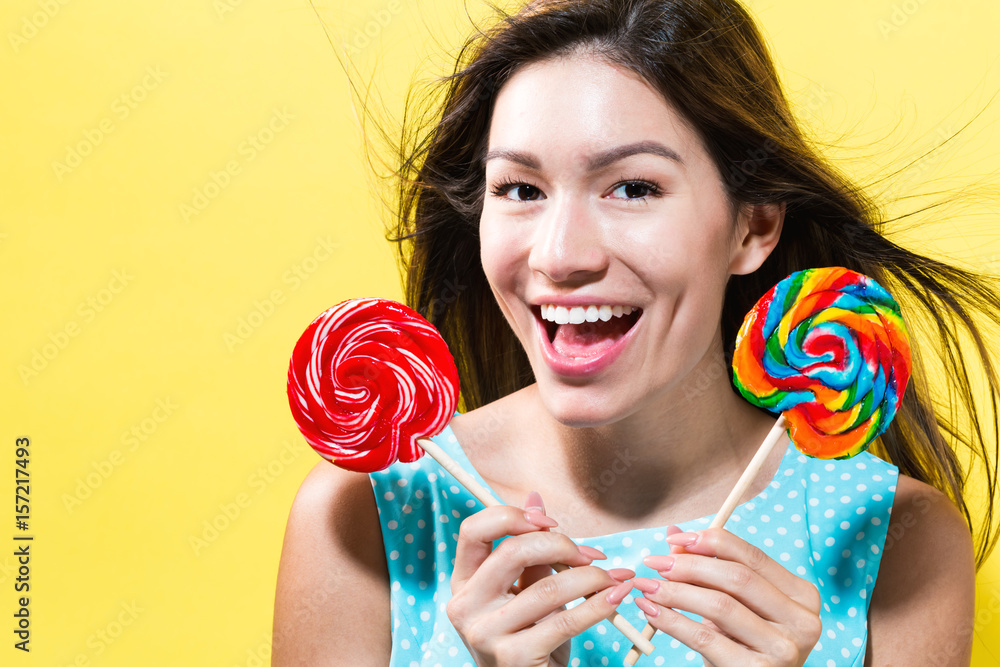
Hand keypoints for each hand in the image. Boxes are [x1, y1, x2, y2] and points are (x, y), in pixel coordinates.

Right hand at [446, 493, 634, 666]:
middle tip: (591, 555)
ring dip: (591, 577)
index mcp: (463, 584)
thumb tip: (536, 497)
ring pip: (547, 586)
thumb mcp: (524, 594)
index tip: (548, 521)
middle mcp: (465, 607)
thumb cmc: (529, 640)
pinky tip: (616, 597)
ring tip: (615, 578)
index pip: (472, 530)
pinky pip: (566, 620)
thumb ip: (529, 552)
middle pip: (512, 551)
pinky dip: (599, 605)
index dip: (512, 516)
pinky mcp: (513, 658)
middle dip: (561, 544)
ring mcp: (485, 634)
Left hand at [631, 527, 821, 666]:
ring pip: (719, 606)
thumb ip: (708, 569)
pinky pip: (705, 638)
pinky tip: (652, 611)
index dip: (712, 542)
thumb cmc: (742, 643)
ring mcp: (784, 649)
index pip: (753, 556)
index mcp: (801, 595)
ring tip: (648, 587)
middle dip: (689, 565)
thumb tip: (673, 534)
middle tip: (655, 563)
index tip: (676, 539)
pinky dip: (672, 621)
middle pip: (737, 578)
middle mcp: (802, 621)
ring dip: (675, 592)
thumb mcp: (733, 604)